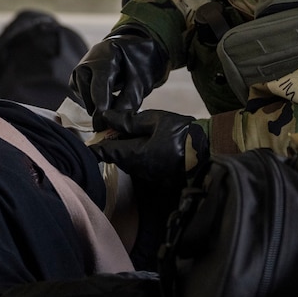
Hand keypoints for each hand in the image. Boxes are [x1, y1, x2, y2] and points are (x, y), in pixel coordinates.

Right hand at [68, 27, 168, 115]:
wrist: (128, 49)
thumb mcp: (140, 80)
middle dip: (102, 109)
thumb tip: (112, 120)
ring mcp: (77, 72)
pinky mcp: (75, 81)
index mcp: (105, 58)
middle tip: (119, 115)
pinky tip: (108, 96)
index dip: (101, 108)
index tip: (101, 126)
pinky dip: (96, 102)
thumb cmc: (136, 64)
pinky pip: (84, 99)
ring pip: (86, 100)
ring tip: (117, 99)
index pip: (99, 87)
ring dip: (100, 106)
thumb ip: (128, 100)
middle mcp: (86, 63)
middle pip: (89, 95)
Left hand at [89, 109, 208, 188]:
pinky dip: (138, 157)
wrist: (209, 149)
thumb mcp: (154, 119)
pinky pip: (141, 167)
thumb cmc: (182, 132)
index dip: (95, 146)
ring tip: (129, 135)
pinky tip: (145, 145)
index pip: (106, 152)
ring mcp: (149, 176)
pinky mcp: (159, 179)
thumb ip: (128, 120)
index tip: (89, 141)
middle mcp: (139, 170)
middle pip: (117, 158)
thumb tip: (106, 118)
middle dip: (111, 146)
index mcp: (135, 154)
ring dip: (125, 151)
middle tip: (111, 130)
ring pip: (128, 163)